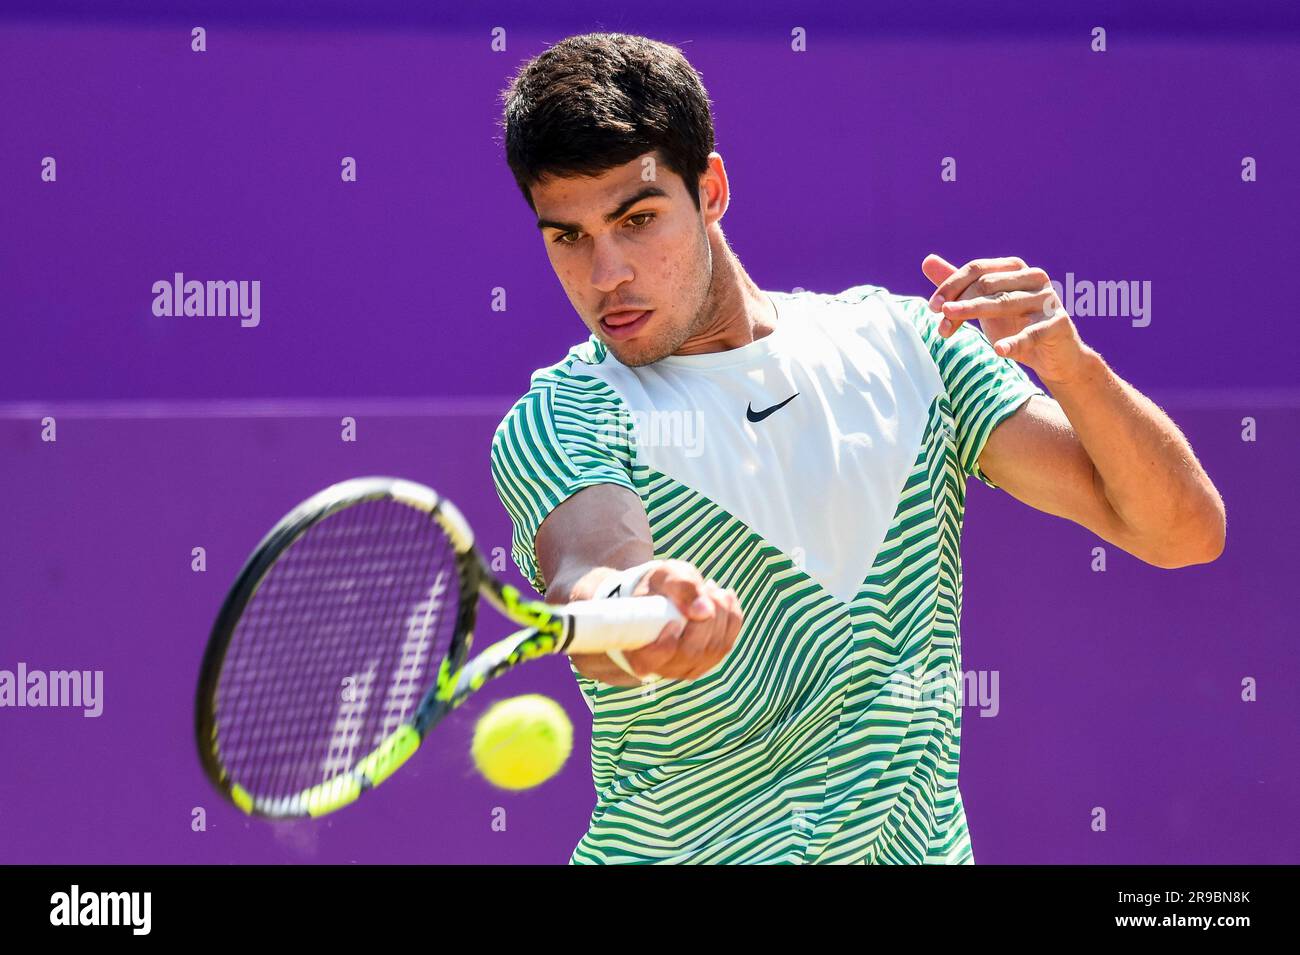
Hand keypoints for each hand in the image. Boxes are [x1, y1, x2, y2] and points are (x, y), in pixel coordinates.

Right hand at [620, 559, 742, 681]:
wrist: (661, 594)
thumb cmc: (657, 586)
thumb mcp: (664, 576)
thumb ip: (681, 588)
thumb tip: (705, 612)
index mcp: (639, 652)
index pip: (652, 661)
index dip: (666, 644)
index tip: (673, 621)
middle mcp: (663, 667)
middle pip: (692, 652)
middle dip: (705, 619)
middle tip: (704, 587)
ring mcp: (687, 668)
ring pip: (714, 649)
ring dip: (721, 614)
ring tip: (711, 587)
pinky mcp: (708, 661)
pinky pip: (727, 643)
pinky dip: (732, 617)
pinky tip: (725, 596)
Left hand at [921, 254, 1093, 386]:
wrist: (1054, 355)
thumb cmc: (1016, 325)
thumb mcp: (984, 304)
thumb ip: (959, 285)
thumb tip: (926, 260)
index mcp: (1015, 268)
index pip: (977, 269)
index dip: (951, 286)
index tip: (933, 307)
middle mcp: (1033, 277)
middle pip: (988, 284)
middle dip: (959, 304)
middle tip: (940, 327)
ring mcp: (1048, 299)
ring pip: (1004, 302)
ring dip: (972, 314)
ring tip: (948, 328)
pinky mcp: (1057, 324)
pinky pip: (1032, 332)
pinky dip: (1014, 342)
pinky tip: (998, 350)